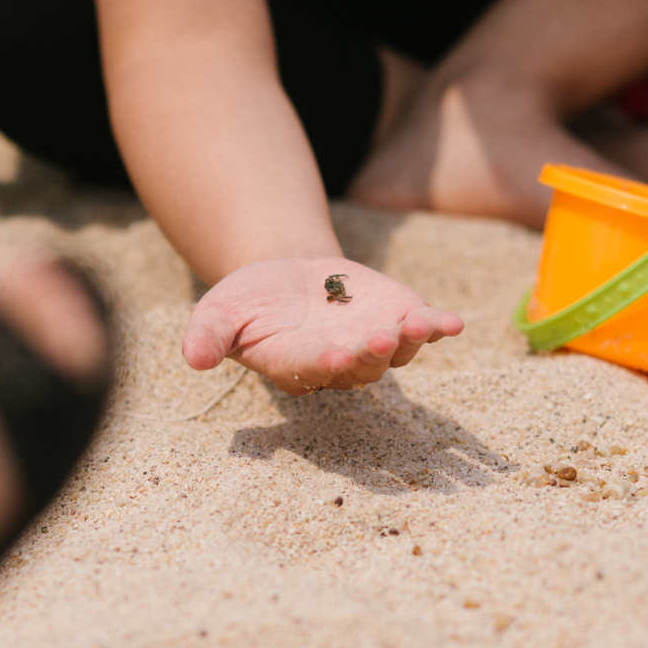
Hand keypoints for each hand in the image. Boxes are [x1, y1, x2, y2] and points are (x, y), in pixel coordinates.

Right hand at [182, 258, 462, 393]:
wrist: (289, 277)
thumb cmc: (249, 301)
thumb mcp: (219, 311)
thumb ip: (208, 335)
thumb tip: (193, 359)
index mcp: (295, 365)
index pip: (310, 370)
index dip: (322, 364)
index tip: (331, 355)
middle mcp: (339, 364)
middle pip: (359, 366)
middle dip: (370, 354)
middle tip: (378, 340)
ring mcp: (373, 344)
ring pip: (396, 353)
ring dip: (409, 341)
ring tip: (418, 323)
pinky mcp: (397, 319)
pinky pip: (422, 329)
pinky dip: (439, 327)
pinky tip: (454, 323)